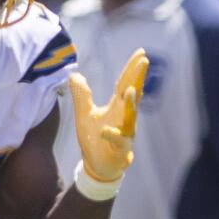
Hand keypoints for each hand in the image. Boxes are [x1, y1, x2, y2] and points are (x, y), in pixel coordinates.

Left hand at [69, 49, 148, 182]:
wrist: (98, 166)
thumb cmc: (95, 139)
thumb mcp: (84, 114)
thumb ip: (81, 95)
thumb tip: (74, 75)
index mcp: (117, 107)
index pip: (125, 83)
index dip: (132, 68)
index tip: (141, 52)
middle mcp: (124, 117)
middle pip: (132, 94)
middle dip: (137, 78)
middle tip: (143, 62)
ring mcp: (124, 132)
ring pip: (130, 117)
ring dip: (131, 104)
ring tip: (130, 90)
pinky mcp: (119, 149)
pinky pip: (118, 141)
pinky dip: (112, 135)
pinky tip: (105, 130)